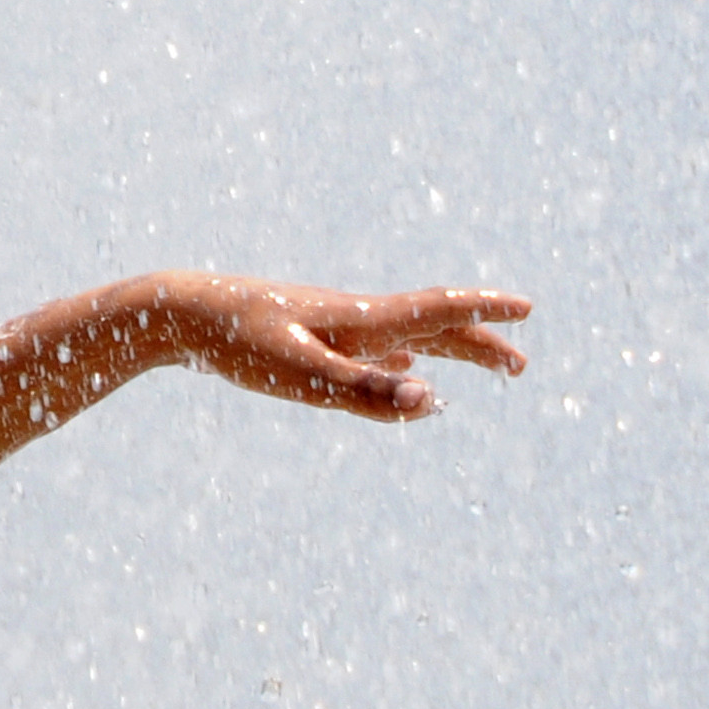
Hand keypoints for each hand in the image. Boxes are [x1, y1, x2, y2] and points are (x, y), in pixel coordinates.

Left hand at [160, 275, 531, 419]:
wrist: (180, 314)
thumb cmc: (236, 343)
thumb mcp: (299, 376)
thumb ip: (364, 391)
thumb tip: (432, 400)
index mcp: (361, 320)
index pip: (437, 310)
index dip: (484, 312)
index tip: (528, 308)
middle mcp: (356, 317)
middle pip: (433, 325)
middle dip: (480, 343)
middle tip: (522, 365)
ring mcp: (335, 326)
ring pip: (407, 335)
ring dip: (449, 348)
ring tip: (481, 363)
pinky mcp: (312, 338)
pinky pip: (375, 347)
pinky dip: (404, 356)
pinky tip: (401, 366)